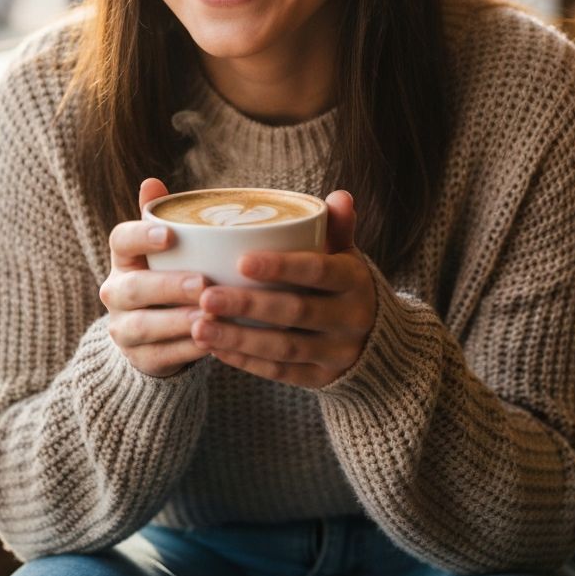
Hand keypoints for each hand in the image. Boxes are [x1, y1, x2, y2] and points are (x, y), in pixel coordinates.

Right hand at [100, 178, 210, 377]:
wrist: (156, 335)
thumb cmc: (170, 275)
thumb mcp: (167, 248)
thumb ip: (163, 216)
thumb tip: (152, 181)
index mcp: (123, 258)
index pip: (120, 240)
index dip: (142, 236)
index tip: (170, 234)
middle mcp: (116, 292)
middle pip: (132, 288)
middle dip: (167, 286)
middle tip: (202, 283)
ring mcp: (123, 328)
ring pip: (143, 326)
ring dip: (176, 321)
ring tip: (207, 316)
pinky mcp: (139, 358)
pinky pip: (160, 356)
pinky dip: (186, 350)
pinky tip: (211, 343)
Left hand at [190, 191, 375, 388]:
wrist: (375, 338)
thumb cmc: (343, 283)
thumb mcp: (346, 254)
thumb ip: (338, 226)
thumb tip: (340, 196)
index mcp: (354, 280)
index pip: (318, 271)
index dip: (281, 267)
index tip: (240, 261)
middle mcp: (351, 318)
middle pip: (295, 311)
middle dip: (248, 305)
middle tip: (206, 297)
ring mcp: (337, 353)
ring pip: (284, 347)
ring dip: (238, 338)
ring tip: (199, 327)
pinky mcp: (322, 379)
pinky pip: (281, 373)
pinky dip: (247, 361)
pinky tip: (215, 349)